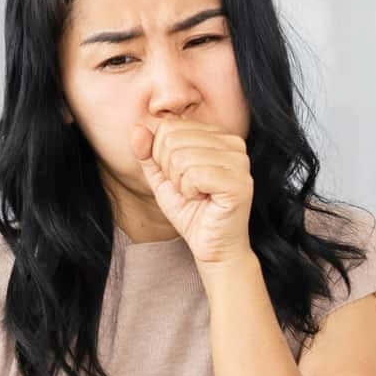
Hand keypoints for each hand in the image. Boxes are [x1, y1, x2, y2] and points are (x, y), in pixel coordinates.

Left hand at [131, 119, 253, 265]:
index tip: (180, 178)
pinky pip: (194, 175)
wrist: (213, 247)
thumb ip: (148, 153)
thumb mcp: (162, 179)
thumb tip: (137, 128)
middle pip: (172, 140)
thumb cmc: (192, 212)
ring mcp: (239, 161)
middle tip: (188, 190)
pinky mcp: (239, 182)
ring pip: (181, 158)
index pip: (168, 127)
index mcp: (217, 135)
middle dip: (169, 171)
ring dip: (180, 184)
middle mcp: (232, 143)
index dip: (161, 157)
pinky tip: (204, 200)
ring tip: (197, 195)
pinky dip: (189, 192)